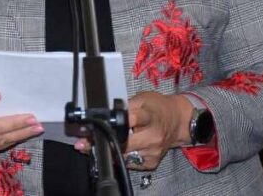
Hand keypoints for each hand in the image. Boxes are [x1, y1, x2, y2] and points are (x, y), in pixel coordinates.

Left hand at [72, 92, 190, 171]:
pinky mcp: (152, 162)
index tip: (97, 124)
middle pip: (123, 143)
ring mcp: (152, 151)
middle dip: (103, 141)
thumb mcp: (143, 98)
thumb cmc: (159, 108)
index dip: (115, 122)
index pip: (132, 120)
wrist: (178, 121)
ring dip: (109, 150)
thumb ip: (126, 105)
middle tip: (84, 141)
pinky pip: (130, 163)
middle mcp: (152, 136)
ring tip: (95, 144)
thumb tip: (105, 113)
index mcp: (150, 117)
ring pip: (124, 156)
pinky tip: (116, 148)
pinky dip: (121, 156)